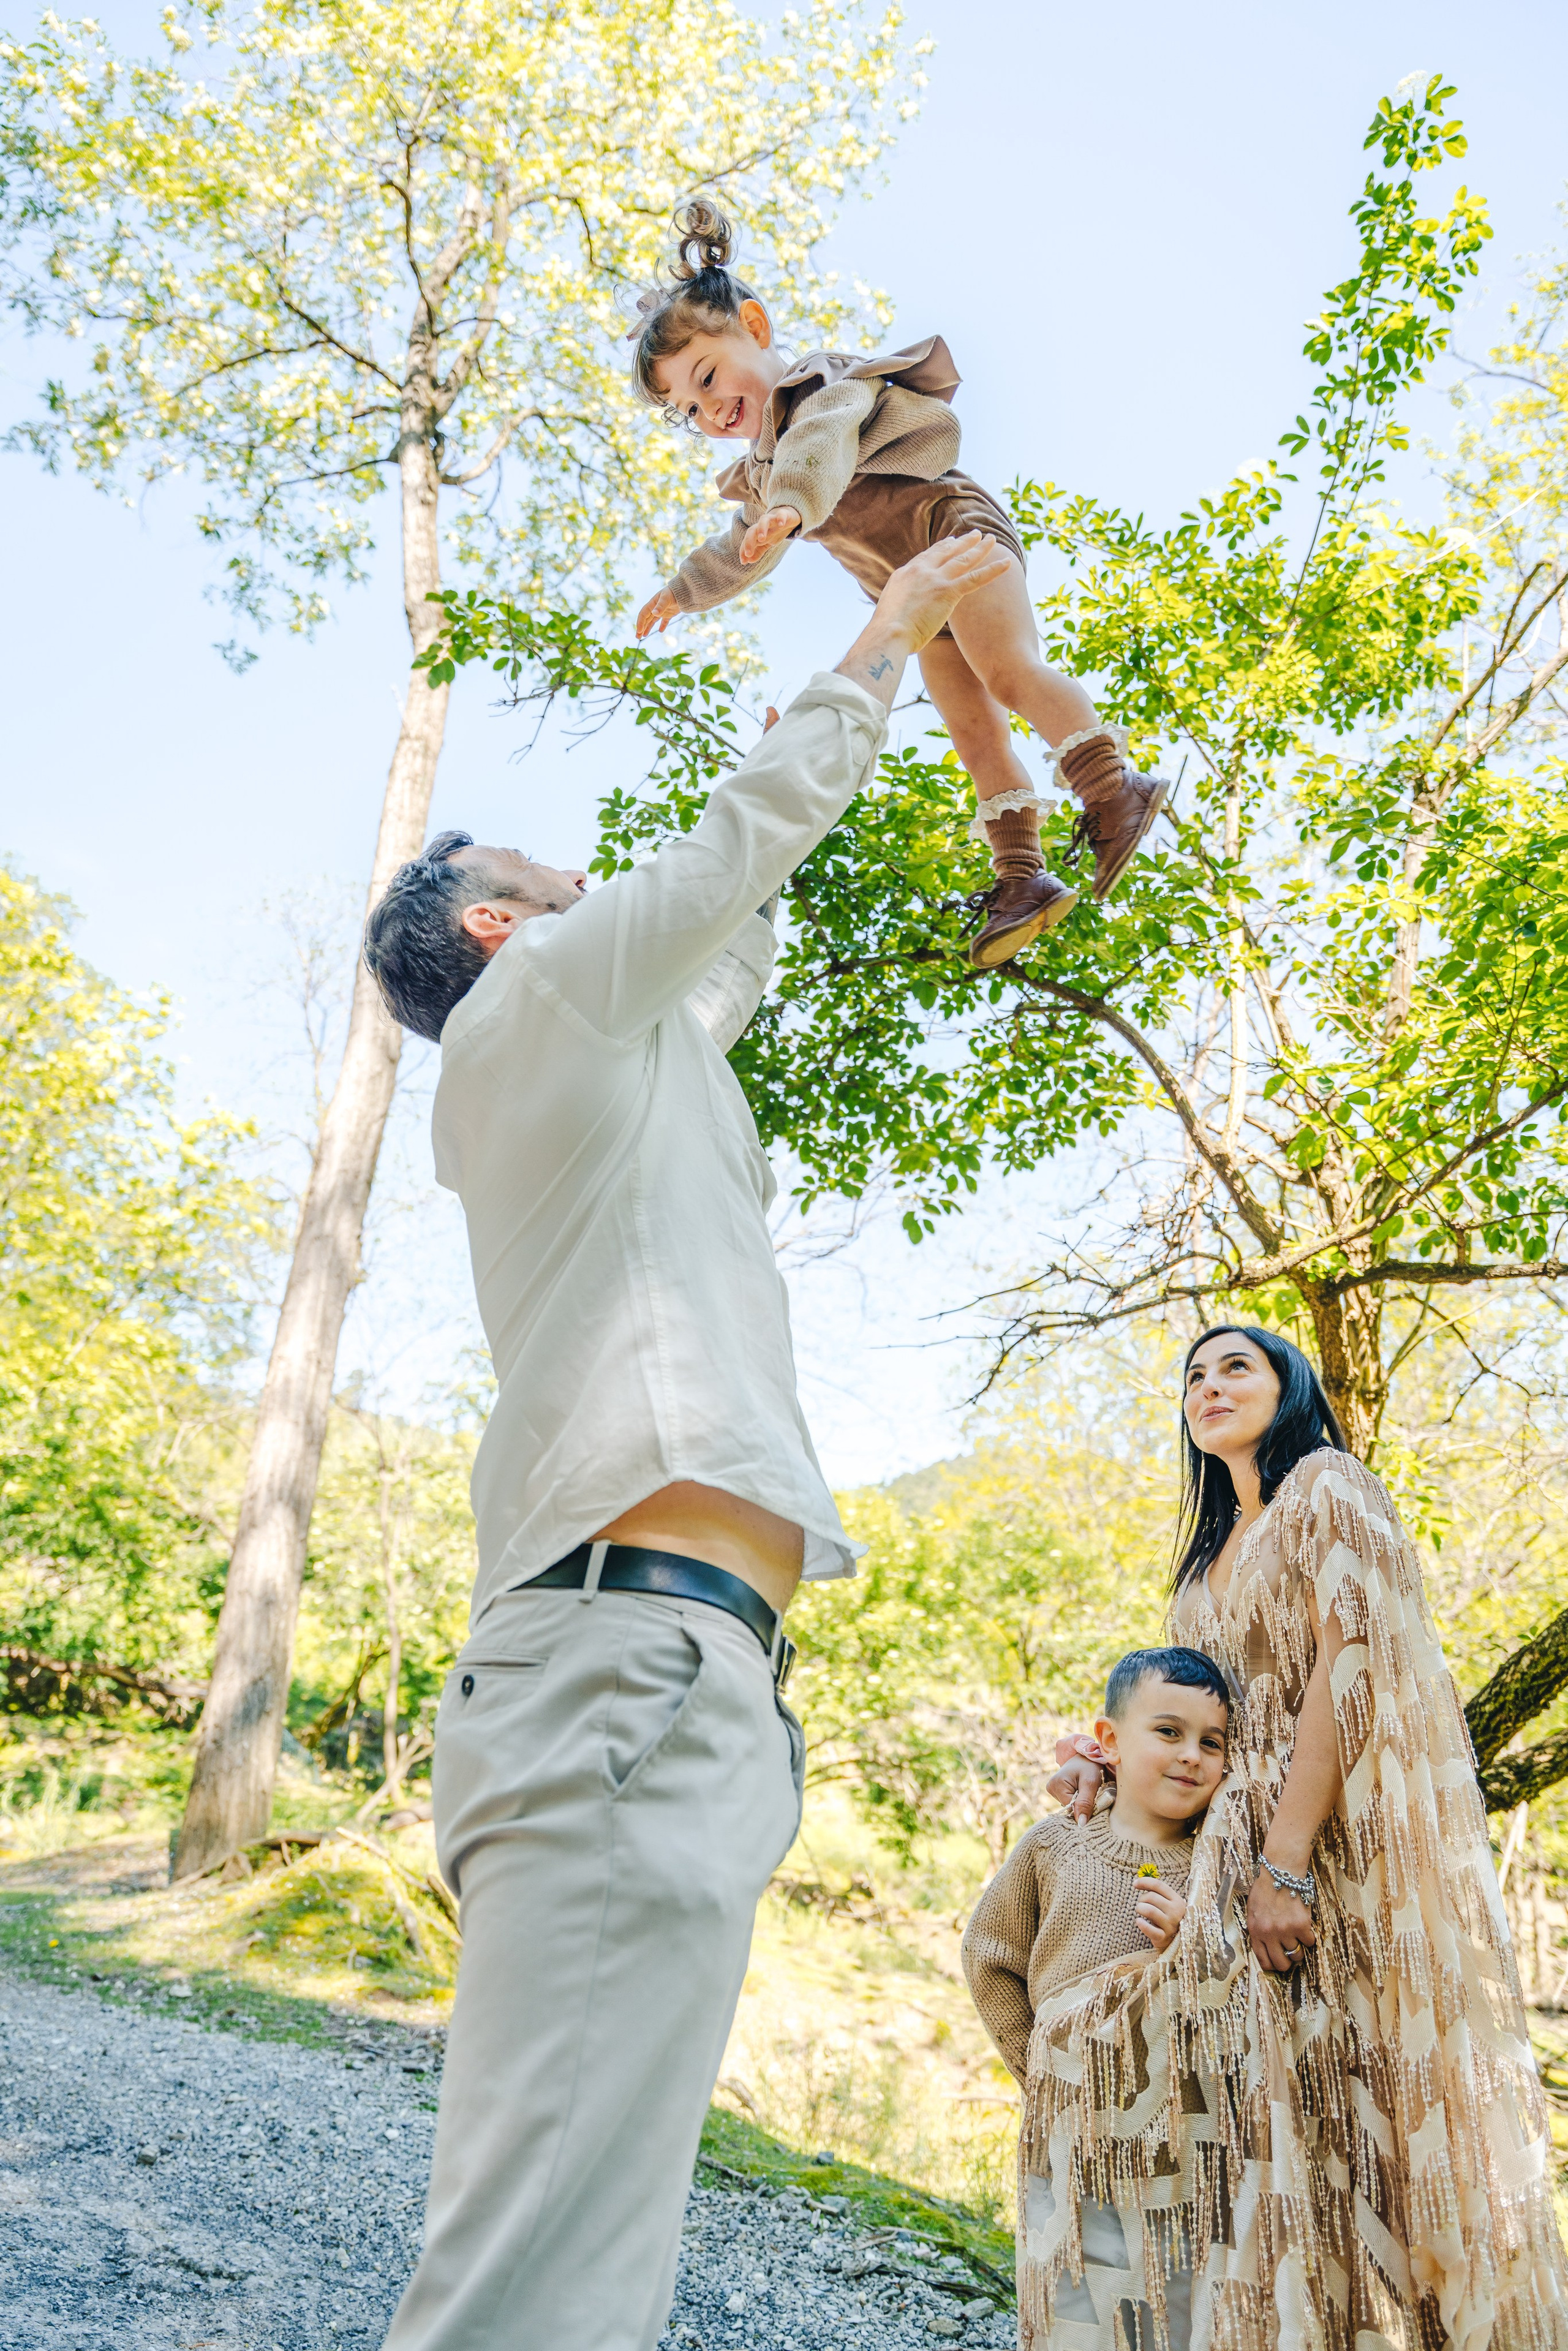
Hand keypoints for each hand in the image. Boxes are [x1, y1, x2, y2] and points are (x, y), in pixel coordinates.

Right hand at [636, 587, 680, 640]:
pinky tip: (660, 631)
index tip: (639, 631)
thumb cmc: (673, 592)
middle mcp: (655, 608)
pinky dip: (662, 626)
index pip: (643, 614)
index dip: (640, 622)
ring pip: (652, 621)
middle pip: (646, 619)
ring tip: (644, 636)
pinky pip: (664, 621)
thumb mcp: (666, 598)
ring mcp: (662, 611)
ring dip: (648, 628)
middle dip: (641, 628)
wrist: (684, 591)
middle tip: (637, 637)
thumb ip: (660, 606)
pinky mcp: (669, 614)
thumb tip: (654, 613)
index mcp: (652, 604)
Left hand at [740, 507, 800, 564]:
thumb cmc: (774, 530)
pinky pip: (781, 515)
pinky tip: (781, 525)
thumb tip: (749, 561)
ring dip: (761, 529)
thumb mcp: (767, 542)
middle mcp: (762, 525)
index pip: (747, 540)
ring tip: (761, 539)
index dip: (744, 550)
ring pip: (764, 521)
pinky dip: (780, 519)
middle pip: (752, 530)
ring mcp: (772, 519)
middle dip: (748, 541)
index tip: (743, 561)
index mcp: (757, 532)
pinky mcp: (783, 514)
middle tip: (748, 553)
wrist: (788, 515)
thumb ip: (758, 551)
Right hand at [871, 531, 1013, 654]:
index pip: (927, 557)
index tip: (950, 541)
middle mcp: (920, 571)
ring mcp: (935, 579)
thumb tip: (905, 615)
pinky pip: (976, 578)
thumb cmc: (886, 633)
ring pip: (963, 559)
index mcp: (905, 574)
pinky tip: (1008, 563)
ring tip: (991, 539)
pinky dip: (993, 570)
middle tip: (974, 534)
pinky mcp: (948, 592)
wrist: (888, 634)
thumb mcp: (890, 611)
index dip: (941, 548)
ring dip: (979, 548)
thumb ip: (902, 605)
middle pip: (946, 551)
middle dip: (962, 542)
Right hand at [1046, 1732, 1110, 1824]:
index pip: (1070, 1809)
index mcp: (1056, 1785)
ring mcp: (1053, 1789)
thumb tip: (1080, 1824)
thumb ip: (1085, 1803)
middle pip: (1069, 1808)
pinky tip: (1082, 1791)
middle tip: (1092, 1793)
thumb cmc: (1090, 1766)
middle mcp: (1050, 1787)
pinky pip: (1070, 1802)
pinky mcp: (1058, 1790)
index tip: (1093, 1799)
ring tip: (1087, 1790)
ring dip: (1081, 1802)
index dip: (1083, 1808)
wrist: (1088, 1755)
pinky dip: (1079, 1800)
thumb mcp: (1090, 1783)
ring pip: (1070, 1806)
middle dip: (1082, 1805)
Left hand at [1133, 1881, 1186, 1954]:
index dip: (1144, 1882)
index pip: (1158, 1885)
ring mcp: (1170, 1925)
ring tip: (1140, 1911)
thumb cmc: (1168, 1917)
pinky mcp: (1163, 1937)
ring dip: (1140, 1908)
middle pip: (1152, 1897)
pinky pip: (1150, 1930)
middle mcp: (1175, 1911)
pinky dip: (1142, 1925)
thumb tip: (1137, 1882)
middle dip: (1141, 1898)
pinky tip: (1138, 1921)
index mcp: (1177, 1900)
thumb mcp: (1168, 1903)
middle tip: (1141, 1903)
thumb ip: (1157, 1892)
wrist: (1176, 1940)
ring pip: (1149, 1910)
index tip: (1135, 1884)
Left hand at [1246, 1869, 1315, 1973]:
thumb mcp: (1252, 1910)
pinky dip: (1309, 1937)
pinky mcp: (1301, 1925)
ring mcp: (1285, 1930)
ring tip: (1296, 1934)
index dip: (1272, 1965)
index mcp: (1255, 1931)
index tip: (1277, 1962)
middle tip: (1290, 1953)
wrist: (1280, 1872)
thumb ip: (1257, 1930)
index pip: (1263, 1960)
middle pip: (1281, 1963)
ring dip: (1298, 1947)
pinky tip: (1304, 1926)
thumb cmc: (1265, 1889)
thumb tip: (1264, 1948)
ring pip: (1297, 1954)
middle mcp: (1269, 1934)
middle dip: (1287, 1962)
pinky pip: (1309, 1942)